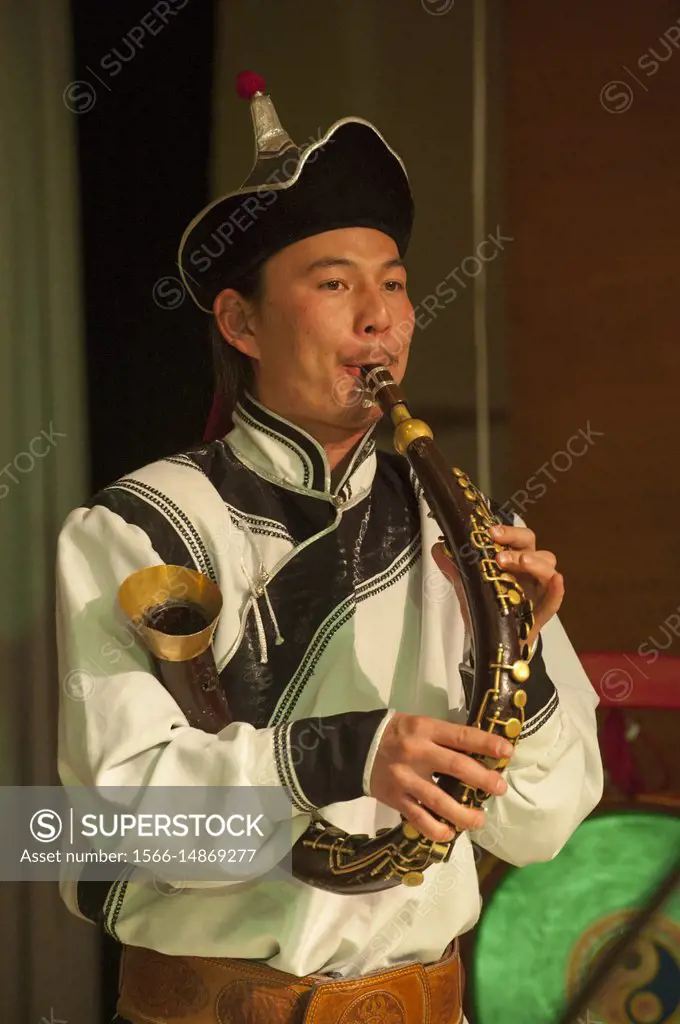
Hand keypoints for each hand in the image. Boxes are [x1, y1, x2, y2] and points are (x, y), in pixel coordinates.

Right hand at [368, 712, 514, 841]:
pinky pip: (419, 818)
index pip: (461, 735)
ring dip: (464, 813)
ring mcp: (405, 778)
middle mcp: (417, 753)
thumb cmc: (396, 734)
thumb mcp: (420, 724)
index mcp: (425, 729)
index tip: (507, 752)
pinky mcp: (395, 798)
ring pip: (439, 800)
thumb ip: (445, 737)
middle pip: (456, 767)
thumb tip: (480, 754)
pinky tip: (450, 833)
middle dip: (483, 779)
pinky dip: (436, 828)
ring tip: (479, 820)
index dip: (486, 744)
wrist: (356, 748)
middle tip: (499, 788)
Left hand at [432, 523, 563, 649]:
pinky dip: (557, 589)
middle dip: (517, 543)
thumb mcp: (467, 588)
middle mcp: (528, 570)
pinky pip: (555, 599)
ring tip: (520, 563)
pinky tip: (556, 581)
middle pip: (532, 545)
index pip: (515, 537)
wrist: (491, 643)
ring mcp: (538, 589)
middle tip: (500, 554)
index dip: (507, 532)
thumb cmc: (485, 609)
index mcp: (512, 560)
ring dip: (535, 562)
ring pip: (548, 566)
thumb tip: (438, 548)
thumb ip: (454, 568)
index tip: (490, 532)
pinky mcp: (543, 611)